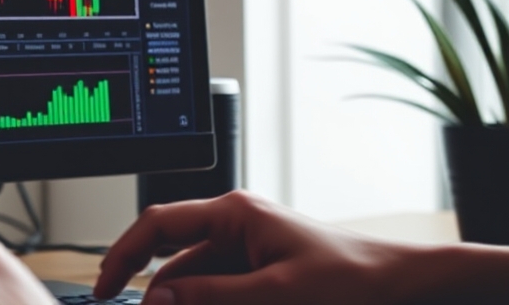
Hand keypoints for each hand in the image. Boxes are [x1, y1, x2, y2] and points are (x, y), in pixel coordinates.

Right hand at [94, 191, 407, 304]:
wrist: (404, 288)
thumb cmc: (354, 281)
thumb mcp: (275, 294)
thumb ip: (211, 295)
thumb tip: (158, 300)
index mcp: (235, 213)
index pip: (157, 225)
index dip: (122, 256)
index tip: (103, 288)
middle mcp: (237, 225)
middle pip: (170, 255)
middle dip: (152, 288)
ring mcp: (248, 249)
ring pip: (193, 277)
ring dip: (182, 300)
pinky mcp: (261, 273)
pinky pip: (218, 288)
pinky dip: (205, 302)